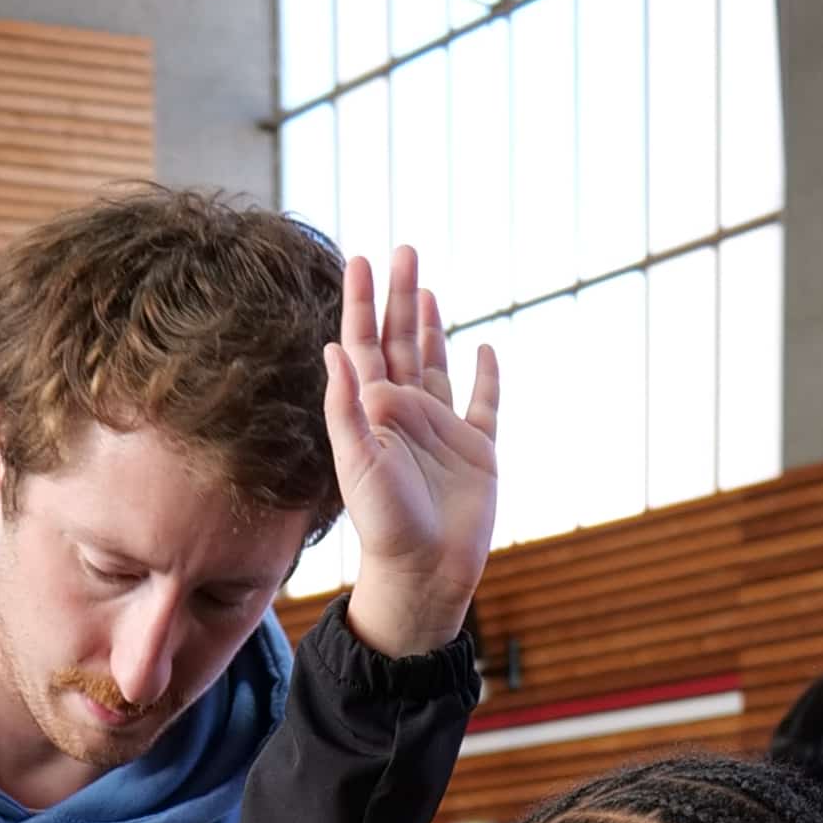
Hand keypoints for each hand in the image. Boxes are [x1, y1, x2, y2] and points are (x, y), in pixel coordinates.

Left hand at [325, 242, 499, 662]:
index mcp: (374, 411)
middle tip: (404, 250)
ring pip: (436, 363)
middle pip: (402, 341)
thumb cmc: (383, 523)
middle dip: (401, 295)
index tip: (362, 259)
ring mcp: (442, 430)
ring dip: (431, 325)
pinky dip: (486, 376)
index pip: (365, 344)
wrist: (423, 572)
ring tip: (426, 288)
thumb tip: (335, 347)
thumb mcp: (356, 462)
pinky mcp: (477, 451)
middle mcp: (406, 413)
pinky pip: (483, 404)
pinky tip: (485, 349)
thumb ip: (346, 406)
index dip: (363, 302)